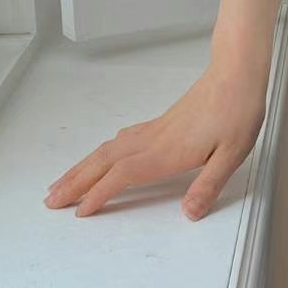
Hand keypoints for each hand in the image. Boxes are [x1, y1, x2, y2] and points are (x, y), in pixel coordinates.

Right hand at [43, 65, 266, 220]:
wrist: (237, 73)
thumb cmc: (238, 110)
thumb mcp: (232, 155)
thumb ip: (208, 185)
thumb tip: (189, 214)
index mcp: (167, 151)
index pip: (123, 175)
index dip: (99, 193)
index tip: (79, 211)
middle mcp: (153, 139)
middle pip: (103, 162)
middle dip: (75, 182)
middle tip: (50, 200)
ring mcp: (154, 130)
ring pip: (107, 150)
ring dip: (82, 167)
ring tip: (63, 183)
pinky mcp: (160, 123)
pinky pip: (120, 141)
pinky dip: (101, 153)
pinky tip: (101, 156)